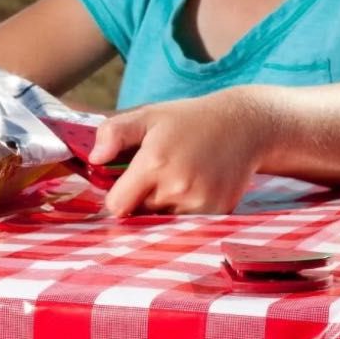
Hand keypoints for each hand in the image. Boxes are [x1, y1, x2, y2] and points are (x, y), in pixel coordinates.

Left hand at [89, 89, 269, 216]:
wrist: (245, 125)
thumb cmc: (190, 120)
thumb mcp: (148, 116)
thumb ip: (114, 133)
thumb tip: (94, 159)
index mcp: (154, 163)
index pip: (117, 205)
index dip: (118, 196)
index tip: (126, 183)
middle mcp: (177, 187)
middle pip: (142, 214)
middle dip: (144, 199)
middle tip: (161, 173)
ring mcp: (200, 202)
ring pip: (166, 220)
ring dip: (167, 206)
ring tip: (183, 176)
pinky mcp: (219, 211)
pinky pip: (190, 222)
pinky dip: (190, 209)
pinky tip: (199, 184)